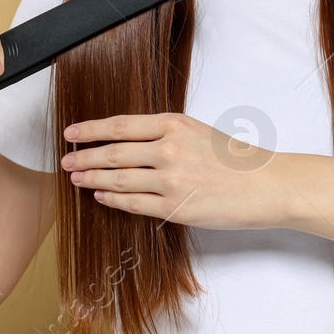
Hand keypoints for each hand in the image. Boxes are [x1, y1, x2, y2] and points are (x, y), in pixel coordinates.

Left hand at [60, 112, 284, 230]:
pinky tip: (102, 196)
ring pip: (118, 179)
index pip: (121, 126)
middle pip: (114, 153)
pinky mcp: (175, 207)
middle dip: (85, 157)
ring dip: (92, 179)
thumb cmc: (238, 160)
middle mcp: (169, 149)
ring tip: (76, 179)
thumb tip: (131, 143)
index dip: (91, 130)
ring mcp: (171, 180)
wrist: (267, 185)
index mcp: (175, 125)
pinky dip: (113, 199)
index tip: (71, 133)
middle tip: (66, 160)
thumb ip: (167, 135)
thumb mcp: (200, 133)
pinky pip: (134, 203)